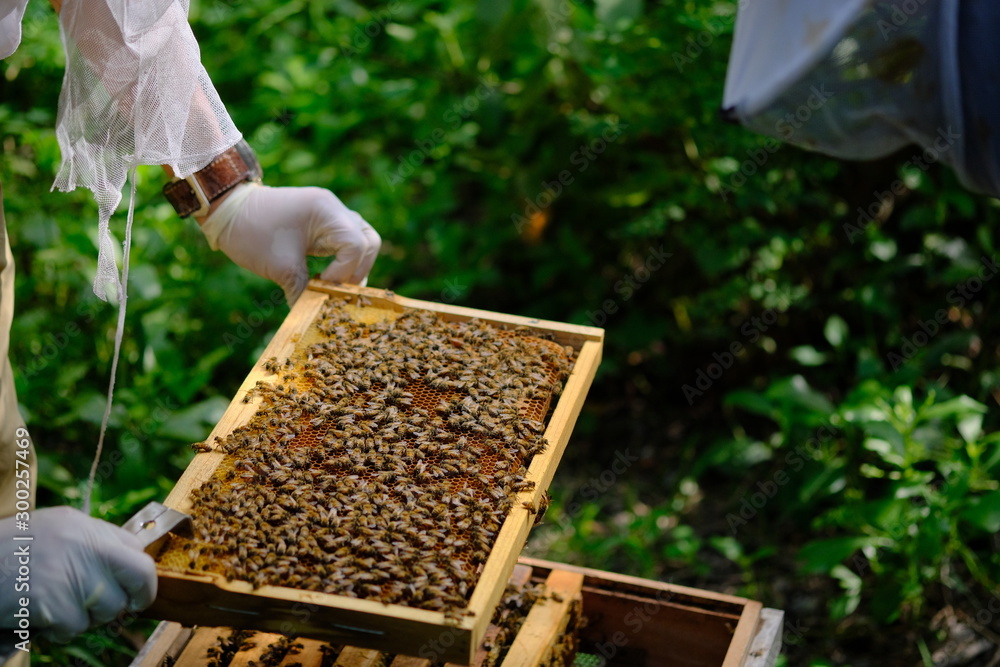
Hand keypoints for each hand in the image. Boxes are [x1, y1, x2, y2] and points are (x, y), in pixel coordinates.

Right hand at [0, 507, 156, 642]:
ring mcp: (71, 572)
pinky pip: (75, 626)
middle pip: (138, 574)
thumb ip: (89, 545)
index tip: (138, 592)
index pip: (136, 549)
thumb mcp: (53, 532)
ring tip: (55, 606)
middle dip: (135, 596)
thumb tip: (125, 568)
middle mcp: (84, 543)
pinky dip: (58, 630)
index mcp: (84, 526)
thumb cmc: (6, 553)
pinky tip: (38, 616)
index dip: (141, 577)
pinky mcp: (53, 602)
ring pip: (107, 608)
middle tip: (122, 608)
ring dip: (86, 617)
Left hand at [199, 183, 380, 303]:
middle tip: (338, 290)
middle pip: (369, 241)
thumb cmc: (250, 233)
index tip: (324, 288)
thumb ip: (303, 292)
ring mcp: (330, 212)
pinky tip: (329, 277)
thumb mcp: (279, 268)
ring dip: (355, 265)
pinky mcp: (323, 220)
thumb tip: (315, 317)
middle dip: (358, 270)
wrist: (226, 210)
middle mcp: (334, 208)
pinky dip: (344, 259)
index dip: (345, 273)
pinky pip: (347, 240)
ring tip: (337, 286)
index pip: (356, 246)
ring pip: (363, 239)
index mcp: (326, 211)